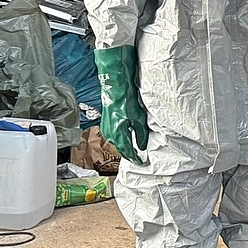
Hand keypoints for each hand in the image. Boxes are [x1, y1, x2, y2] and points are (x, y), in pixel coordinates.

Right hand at [94, 45, 149, 163]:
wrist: (115, 86)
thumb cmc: (126, 99)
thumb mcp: (138, 118)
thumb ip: (140, 134)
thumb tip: (142, 145)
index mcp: (118, 133)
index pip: (128, 152)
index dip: (135, 158)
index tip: (142, 162)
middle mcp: (109, 133)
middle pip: (121, 149)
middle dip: (130, 154)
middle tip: (139, 158)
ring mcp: (105, 128)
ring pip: (116, 143)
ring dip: (125, 147)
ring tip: (134, 151)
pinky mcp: (105, 123)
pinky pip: (113, 136)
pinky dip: (120, 139)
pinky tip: (126, 138)